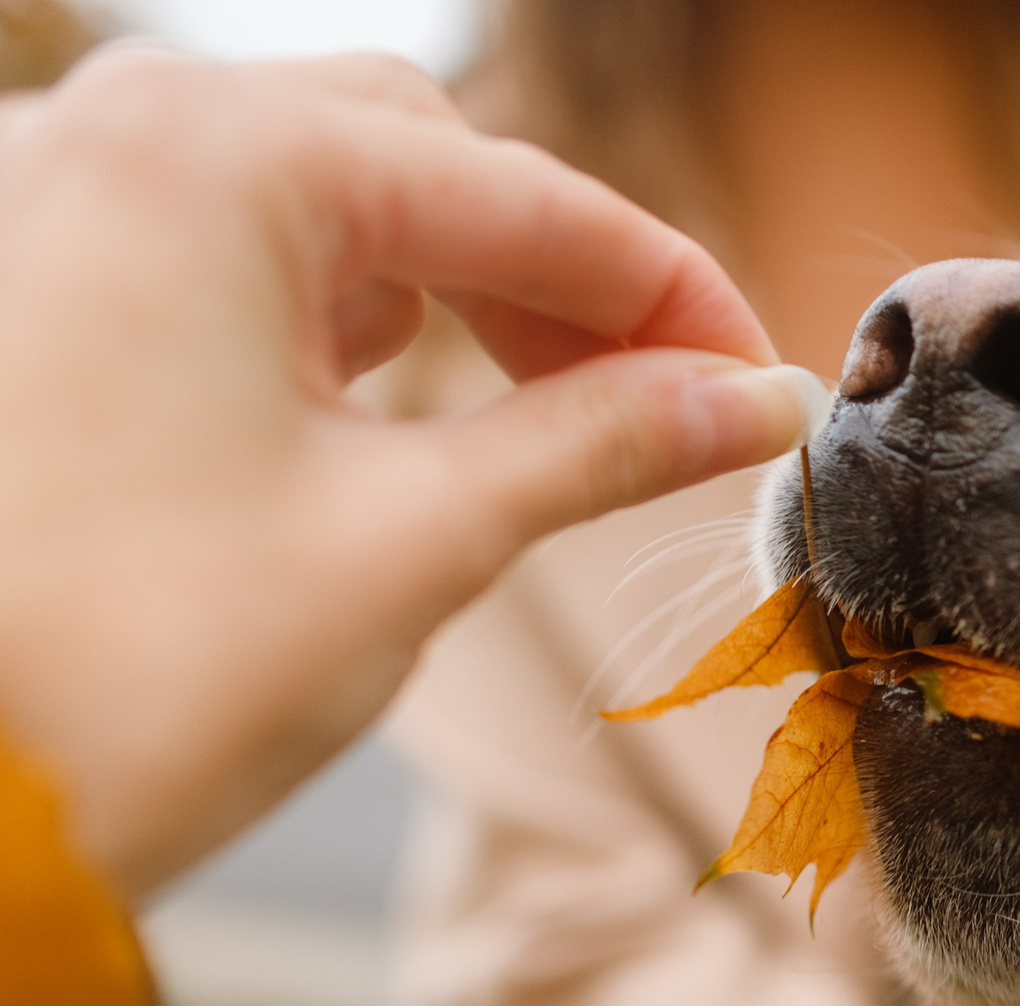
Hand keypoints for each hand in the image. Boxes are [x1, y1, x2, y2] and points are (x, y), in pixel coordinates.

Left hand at [0, 49, 821, 894]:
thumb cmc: (137, 673)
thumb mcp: (414, 542)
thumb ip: (599, 442)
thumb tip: (751, 405)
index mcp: (211, 161)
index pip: (516, 191)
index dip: (668, 292)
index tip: (762, 379)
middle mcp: (113, 134)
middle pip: (418, 155)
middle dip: (560, 277)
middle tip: (672, 398)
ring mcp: (50, 203)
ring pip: (322, 197)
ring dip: (457, 292)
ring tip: (557, 413)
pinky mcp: (28, 286)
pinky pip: (226, 253)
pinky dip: (341, 317)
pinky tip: (405, 404)